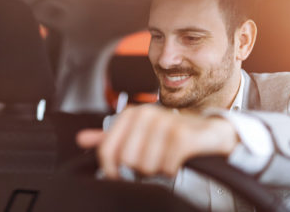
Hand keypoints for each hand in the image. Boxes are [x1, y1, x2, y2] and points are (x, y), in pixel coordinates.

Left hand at [77, 105, 237, 178]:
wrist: (209, 132)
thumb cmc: (171, 135)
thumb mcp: (139, 133)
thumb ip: (110, 137)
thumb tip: (80, 138)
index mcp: (131, 114)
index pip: (106, 151)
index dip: (111, 170)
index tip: (120, 175)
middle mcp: (146, 114)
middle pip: (127, 161)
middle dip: (141, 169)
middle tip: (154, 160)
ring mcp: (165, 123)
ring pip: (146, 166)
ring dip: (158, 169)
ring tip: (167, 158)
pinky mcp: (182, 136)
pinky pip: (166, 167)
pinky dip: (172, 170)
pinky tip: (178, 160)